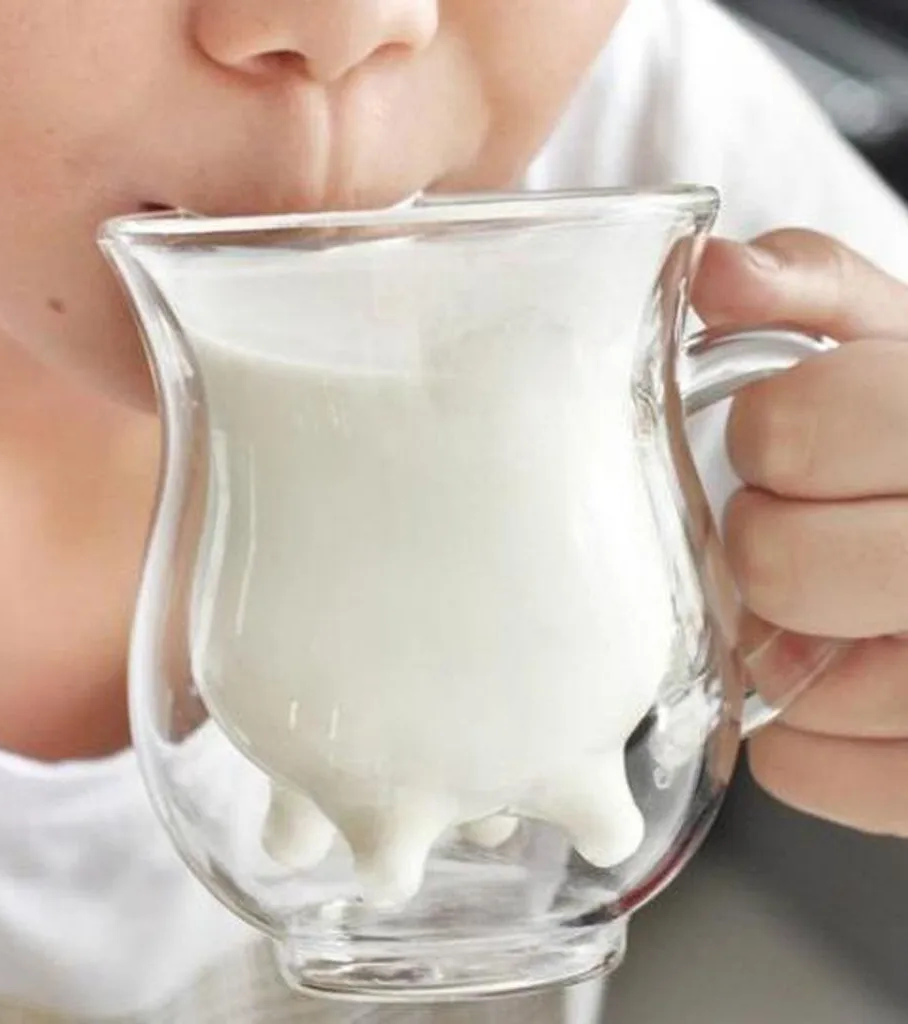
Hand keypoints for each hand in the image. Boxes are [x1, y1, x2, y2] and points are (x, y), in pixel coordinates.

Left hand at [692, 229, 907, 837]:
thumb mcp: (895, 336)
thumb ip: (810, 288)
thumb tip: (711, 272)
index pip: (795, 432)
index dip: (769, 433)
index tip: (785, 440)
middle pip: (779, 564)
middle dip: (762, 539)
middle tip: (792, 526)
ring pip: (796, 683)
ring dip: (775, 641)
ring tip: (818, 607)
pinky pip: (811, 773)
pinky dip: (797, 740)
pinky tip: (828, 682)